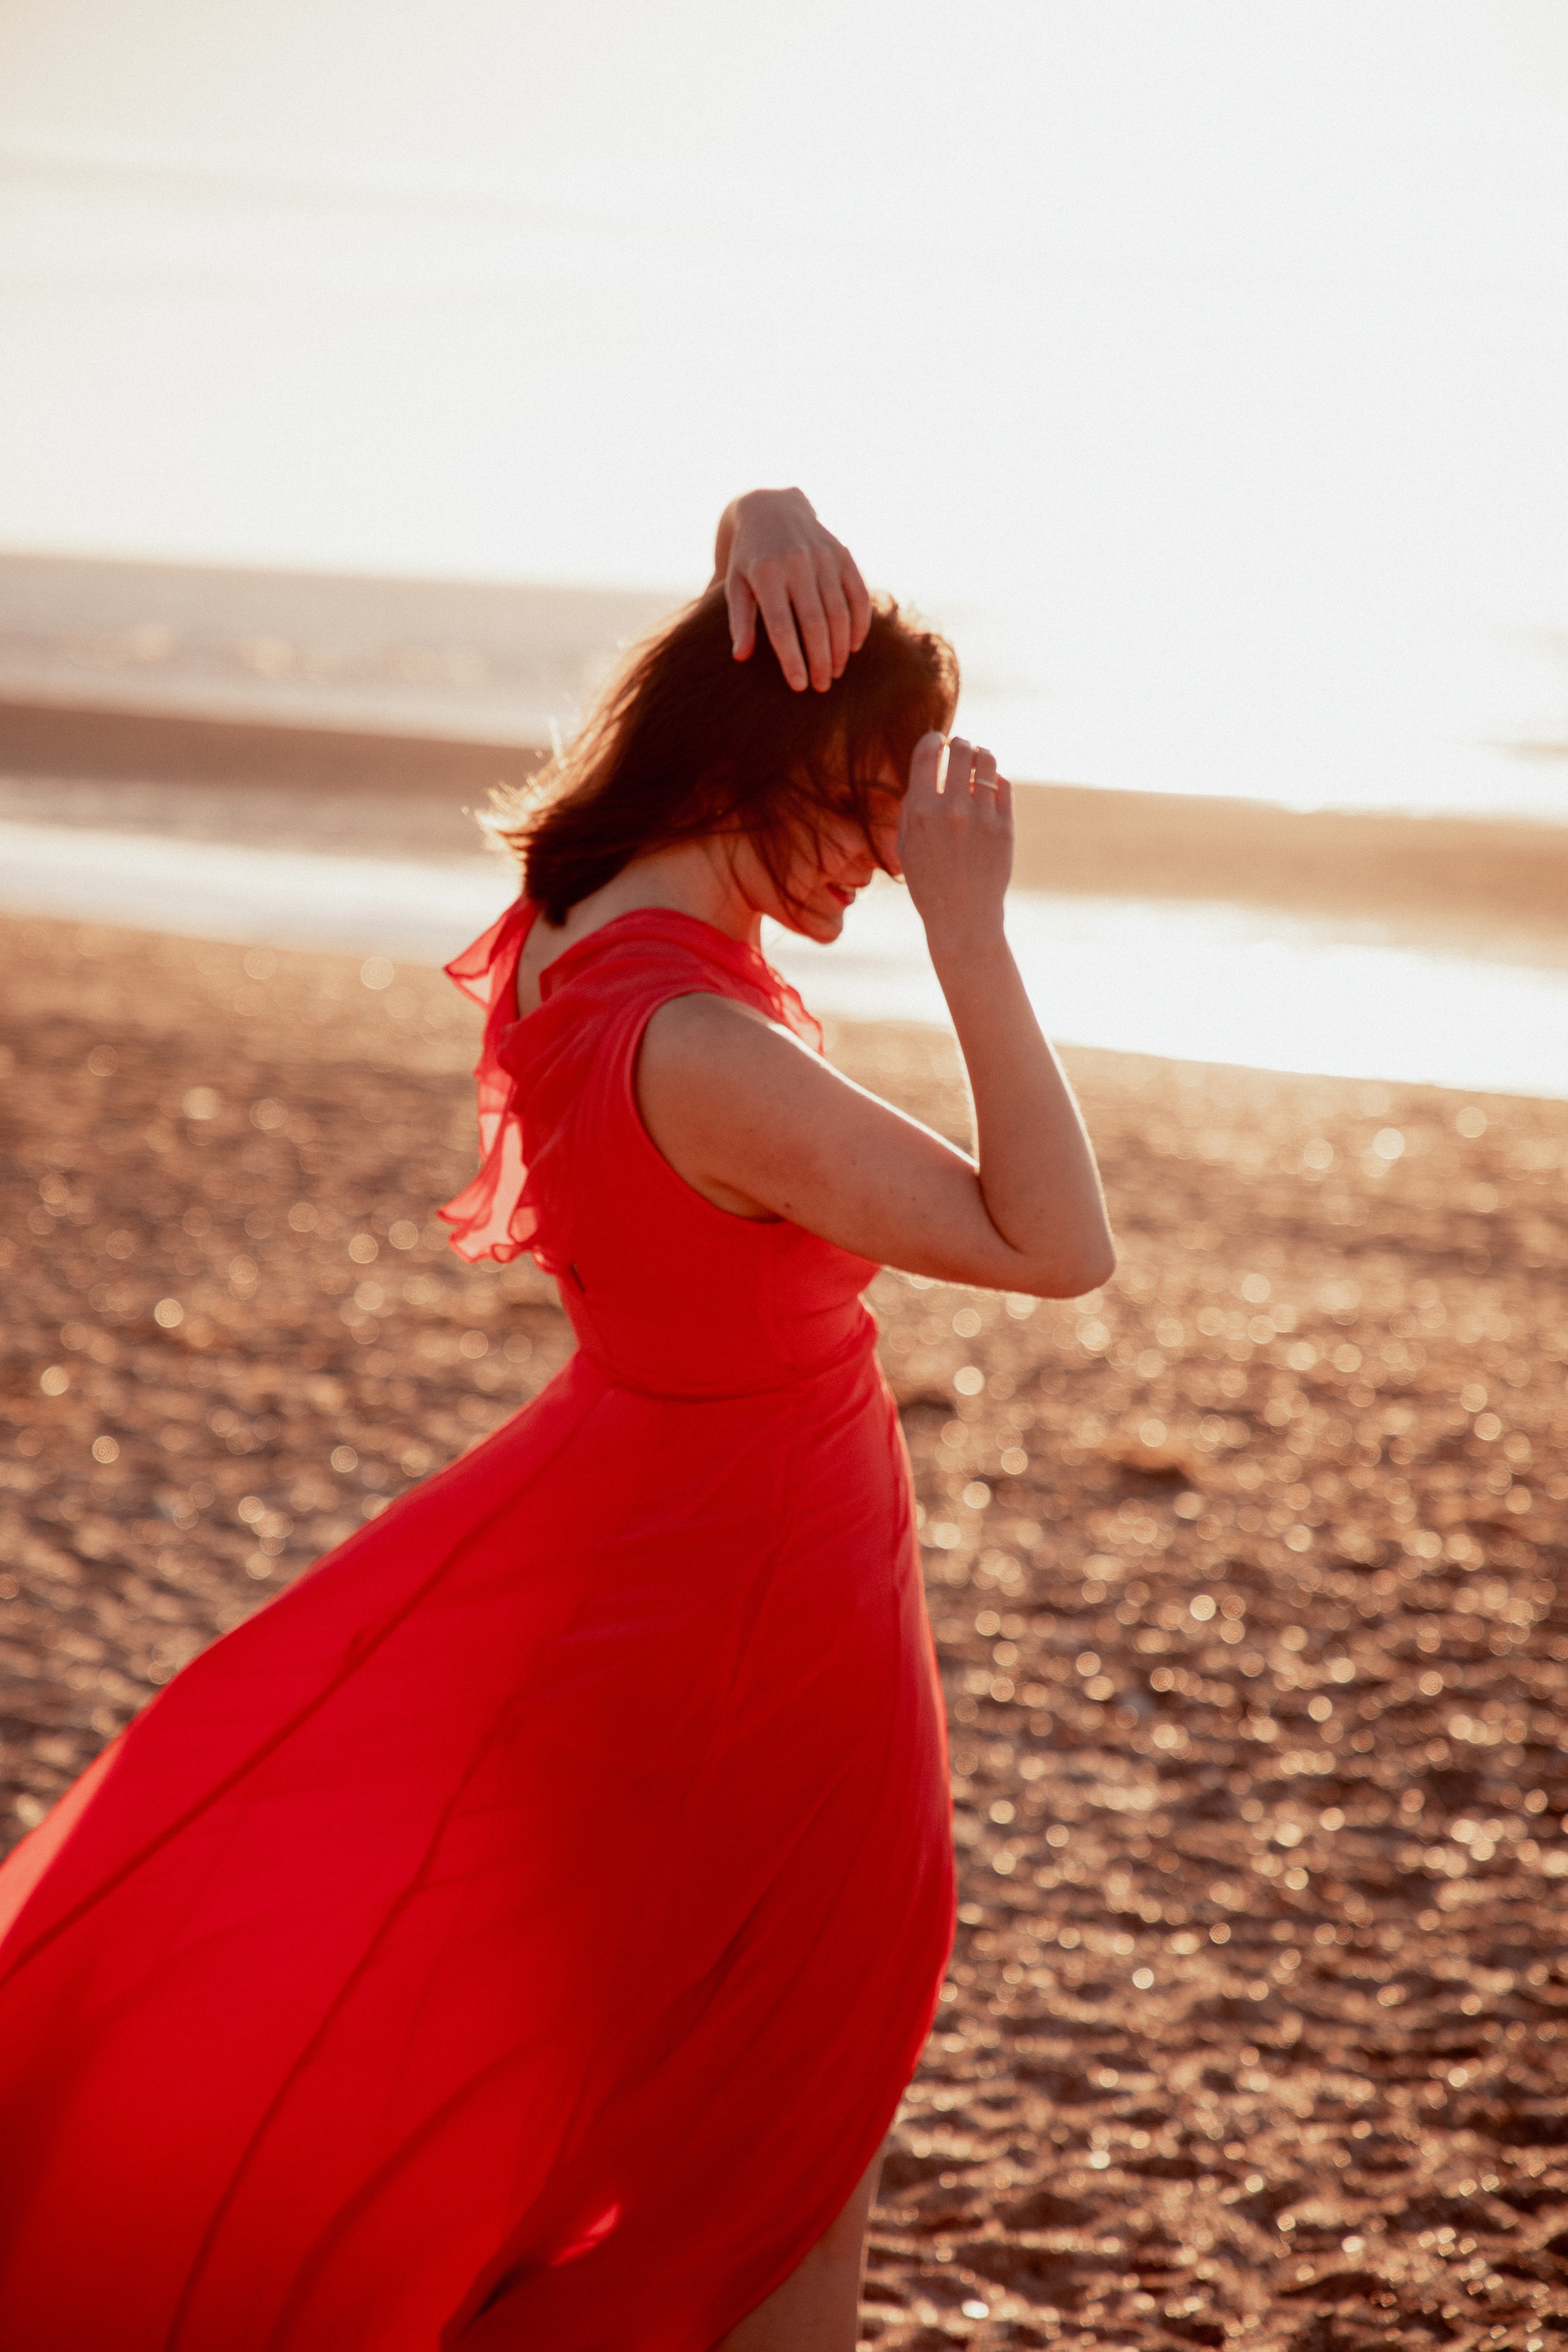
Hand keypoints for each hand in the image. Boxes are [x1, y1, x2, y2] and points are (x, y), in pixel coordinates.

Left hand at [714, 488, 870, 691]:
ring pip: (839, 611)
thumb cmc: (748, 558)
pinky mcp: (843, 554)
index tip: (800, 686)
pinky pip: (858, 594)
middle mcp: (796, 562)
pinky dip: (860, 623)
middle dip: (821, 659)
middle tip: (822, 687)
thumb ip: (739, 620)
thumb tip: (740, 658)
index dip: (792, 659)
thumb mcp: (735, 584)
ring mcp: (823, 556)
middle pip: (814, 622)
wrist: (770, 508)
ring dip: (841, 647)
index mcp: (765, 572)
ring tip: (836, 672)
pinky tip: (854, 647)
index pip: (781, 626)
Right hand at [897, 733, 1012, 944]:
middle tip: (959, 749)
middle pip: (961, 749)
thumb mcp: (905, 845)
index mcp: (920, 812)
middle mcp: (951, 809)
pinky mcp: (1005, 827)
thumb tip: (924, 771)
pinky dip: (996, 780)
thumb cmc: (928, 883)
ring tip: (977, 762)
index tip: (936, 740)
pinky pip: (1003, 785)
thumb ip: (911, 806)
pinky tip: (989, 787)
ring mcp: (981, 817)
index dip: (931, 739)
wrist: (962, 917)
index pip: (926, 753)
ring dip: (981, 755)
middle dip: (959, 743)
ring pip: (987, 761)